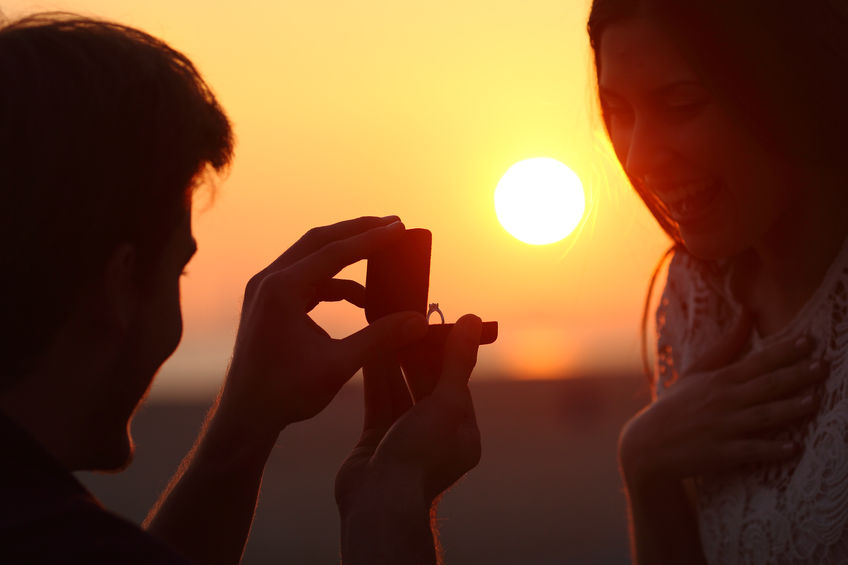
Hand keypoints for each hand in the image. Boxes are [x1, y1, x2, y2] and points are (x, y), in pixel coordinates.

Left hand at [218, 216, 428, 439]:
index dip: (371, 239)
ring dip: (347, 257)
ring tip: (382, 259)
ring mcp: (265, 290)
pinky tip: (360, 299)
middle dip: (358, 232)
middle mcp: (268, 281)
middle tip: (393, 225)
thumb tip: (419, 321)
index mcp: (281, 290)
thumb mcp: (339, 365)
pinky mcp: (268, 303)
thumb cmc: (286, 393)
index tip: (400, 227)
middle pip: (319, 241)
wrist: (246, 417)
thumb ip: (380, 338)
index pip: (333, 251)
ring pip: (311, 258)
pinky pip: (306, 279)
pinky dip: (334, 282)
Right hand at [335, 315, 482, 561]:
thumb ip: (457, 362)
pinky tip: (368, 352)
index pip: (456, 381)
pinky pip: (378, 401)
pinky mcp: (376, 440)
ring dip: (392, 361)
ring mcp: (404, 438)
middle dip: (415, 354)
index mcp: (462, 432)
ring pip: (399, 390)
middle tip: (403, 320)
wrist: (380, 503)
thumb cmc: (420, 456)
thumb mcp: (446, 403)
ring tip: (383, 328)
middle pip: (426, 384)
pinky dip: (374, 378)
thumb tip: (472, 321)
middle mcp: (436, 435)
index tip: (432, 322)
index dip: (444, 350)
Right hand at [619, 311, 826, 486]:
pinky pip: (750, 450)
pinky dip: (771, 449)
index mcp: (720, 380)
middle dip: (796, 375)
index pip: (757, 362)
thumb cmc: (677, 405)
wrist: (650, 444)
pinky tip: (793, 448)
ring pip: (762, 416)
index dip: (784, 351)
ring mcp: (722, 427)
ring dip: (789, 409)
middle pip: (765, 386)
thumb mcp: (697, 372)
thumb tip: (747, 313)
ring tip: (815, 401)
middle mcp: (723, 401)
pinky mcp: (721, 453)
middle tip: (824, 366)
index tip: (810, 340)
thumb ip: (725, 345)